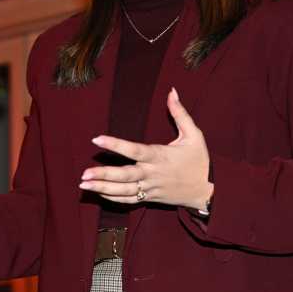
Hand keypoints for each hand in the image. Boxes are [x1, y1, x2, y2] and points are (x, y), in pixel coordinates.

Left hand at [79, 87, 212, 209]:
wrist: (209, 190)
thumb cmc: (200, 160)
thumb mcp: (194, 135)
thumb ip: (180, 113)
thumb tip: (172, 91)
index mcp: (160, 156)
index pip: (134, 150)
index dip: (115, 144)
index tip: (97, 138)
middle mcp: (152, 173)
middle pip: (125, 175)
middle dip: (103, 175)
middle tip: (84, 174)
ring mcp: (150, 188)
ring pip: (124, 191)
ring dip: (102, 189)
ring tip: (83, 185)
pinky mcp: (150, 198)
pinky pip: (129, 201)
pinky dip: (113, 198)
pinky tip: (98, 193)